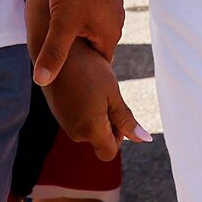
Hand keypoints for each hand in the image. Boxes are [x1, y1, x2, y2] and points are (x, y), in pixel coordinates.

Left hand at [31, 0, 122, 84]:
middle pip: (96, 45)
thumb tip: (42, 82)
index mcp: (110, 35)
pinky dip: (80, 11)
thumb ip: (53, 53)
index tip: (66, 74)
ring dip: (78, 28)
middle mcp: (116, 21)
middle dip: (79, 49)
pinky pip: (92, 7)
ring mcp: (112, 3)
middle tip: (58, 52)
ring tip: (59, 29)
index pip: (99, 65)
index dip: (83, 70)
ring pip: (93, 25)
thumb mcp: (61, 23)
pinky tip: (65, 5)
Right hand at [41, 40, 149, 159]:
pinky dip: (83, 108)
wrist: (56, 49)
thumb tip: (145, 139)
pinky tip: (82, 85)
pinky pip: (75, 119)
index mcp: (90, 130)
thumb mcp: (113, 93)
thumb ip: (127, 120)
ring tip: (93, 87)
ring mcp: (63, 121)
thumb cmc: (88, 69)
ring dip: (95, 115)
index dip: (118, 137)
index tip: (116, 111)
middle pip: (98, 141)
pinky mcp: (57, 111)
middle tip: (106, 94)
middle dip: (106, 124)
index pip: (109, 152)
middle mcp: (74, 131)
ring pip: (87, 129)